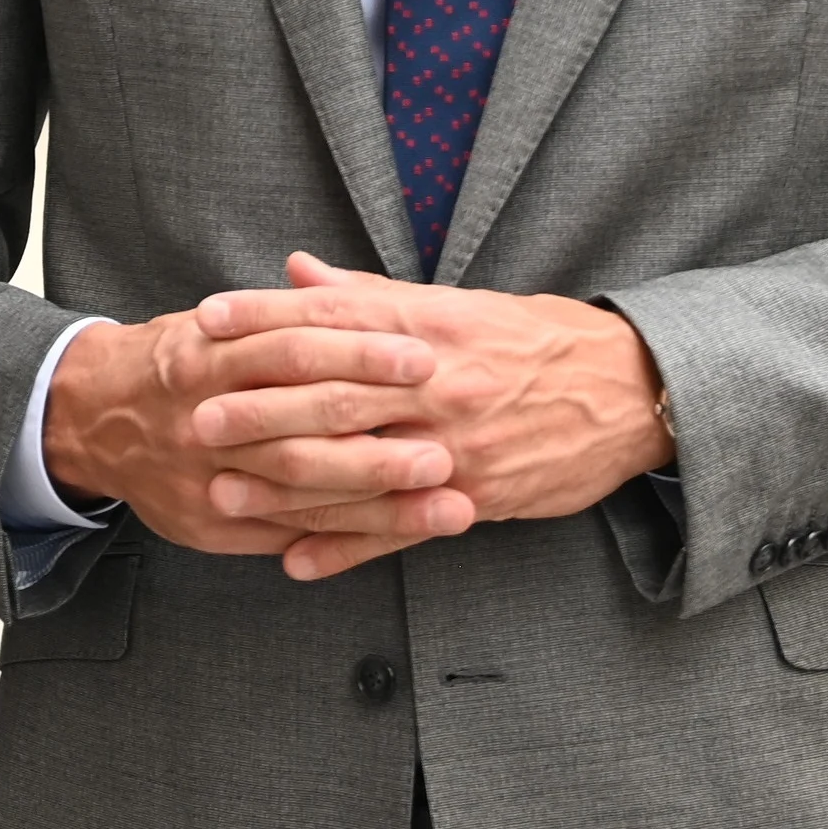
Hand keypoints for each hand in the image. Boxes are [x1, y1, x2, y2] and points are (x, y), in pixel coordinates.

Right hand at [43, 300, 462, 561]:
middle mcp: (202, 412)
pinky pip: (285, 533)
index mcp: (207, 350)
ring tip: (448, 502)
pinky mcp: (208, 523)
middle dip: (379, 433)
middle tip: (448, 442)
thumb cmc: (176, 362)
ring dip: (380, 499)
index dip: (361, 350)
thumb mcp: (216, 322)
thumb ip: (281, 307)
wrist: (91, 419)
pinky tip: (400, 537)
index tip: (425, 354)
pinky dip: (343, 539)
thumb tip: (335, 277)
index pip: (294, 344)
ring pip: (300, 488)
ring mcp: (203, 475)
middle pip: (300, 423)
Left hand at [192, 254, 673, 582]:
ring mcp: (457, 446)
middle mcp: (440, 384)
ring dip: (286, 485)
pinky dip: (345, 548)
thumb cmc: (537, 341)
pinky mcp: (475, 498)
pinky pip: (400, 529)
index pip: (336, 316)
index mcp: (432, 327)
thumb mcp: (460, 304)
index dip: (268, 316)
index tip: (209, 318)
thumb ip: (371, 295)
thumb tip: (297, 269)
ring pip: (359, 468)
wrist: (631, 392)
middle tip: (196, 416)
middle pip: (336, 394)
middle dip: (261, 407)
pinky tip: (293, 560)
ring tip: (223, 492)